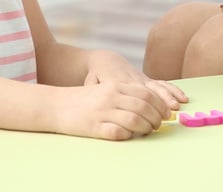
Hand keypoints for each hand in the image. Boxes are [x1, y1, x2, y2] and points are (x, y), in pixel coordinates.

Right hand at [50, 81, 172, 139]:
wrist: (56, 105)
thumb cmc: (84, 99)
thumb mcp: (106, 90)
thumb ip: (125, 94)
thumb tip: (150, 105)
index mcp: (115, 86)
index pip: (146, 94)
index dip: (160, 104)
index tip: (166, 113)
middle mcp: (111, 97)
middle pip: (143, 106)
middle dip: (156, 118)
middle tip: (158, 125)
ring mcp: (102, 111)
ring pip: (134, 119)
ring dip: (145, 128)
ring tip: (147, 131)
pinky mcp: (94, 127)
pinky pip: (117, 132)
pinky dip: (127, 135)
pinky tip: (129, 136)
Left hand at [83, 49, 187, 109]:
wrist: (106, 60)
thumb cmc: (96, 74)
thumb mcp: (91, 82)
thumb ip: (93, 90)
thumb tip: (96, 98)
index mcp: (120, 83)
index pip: (135, 94)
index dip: (144, 105)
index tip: (152, 114)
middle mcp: (134, 81)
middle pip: (150, 91)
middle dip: (161, 101)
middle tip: (170, 111)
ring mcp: (142, 79)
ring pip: (158, 87)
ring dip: (169, 96)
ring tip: (178, 105)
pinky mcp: (147, 80)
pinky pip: (162, 84)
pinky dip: (173, 90)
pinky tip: (183, 98)